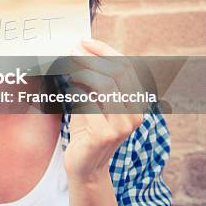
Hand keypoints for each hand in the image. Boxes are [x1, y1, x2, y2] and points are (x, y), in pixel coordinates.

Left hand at [63, 39, 144, 181]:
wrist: (85, 165)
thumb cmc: (88, 129)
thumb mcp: (93, 100)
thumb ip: (92, 80)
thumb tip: (79, 50)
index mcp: (137, 101)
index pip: (127, 66)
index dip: (105, 50)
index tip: (84, 40)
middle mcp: (136, 113)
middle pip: (117, 73)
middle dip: (91, 57)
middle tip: (71, 49)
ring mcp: (122, 125)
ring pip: (105, 86)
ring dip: (83, 71)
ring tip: (68, 65)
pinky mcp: (104, 134)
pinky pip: (89, 103)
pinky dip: (76, 91)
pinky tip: (68, 87)